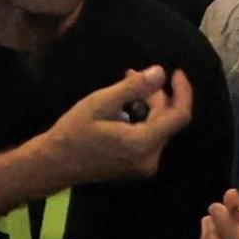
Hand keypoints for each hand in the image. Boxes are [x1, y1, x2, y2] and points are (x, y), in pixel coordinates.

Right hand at [31, 65, 191, 188]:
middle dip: (157, 96)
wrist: (56, 164)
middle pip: (167, 122)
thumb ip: (132, 88)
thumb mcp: (99, 104)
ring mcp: (146, 165)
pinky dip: (144, 121)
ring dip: (149, 107)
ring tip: (126, 89)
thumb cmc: (73, 132)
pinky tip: (126, 109)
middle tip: (133, 74)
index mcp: (143, 143)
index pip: (178, 116)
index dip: (183, 93)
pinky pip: (151, 139)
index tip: (176, 72)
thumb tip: (160, 72)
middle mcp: (151, 158)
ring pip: (159, 129)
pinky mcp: (139, 167)